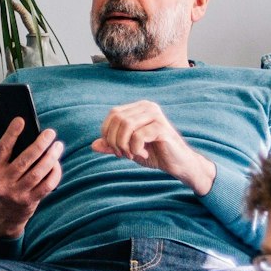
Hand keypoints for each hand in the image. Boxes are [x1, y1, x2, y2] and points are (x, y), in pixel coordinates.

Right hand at [0, 120, 62, 237]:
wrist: (0, 219)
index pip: (2, 149)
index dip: (12, 134)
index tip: (21, 120)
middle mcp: (4, 182)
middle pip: (25, 160)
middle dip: (40, 145)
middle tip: (50, 133)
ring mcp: (17, 193)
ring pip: (38, 172)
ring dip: (51, 158)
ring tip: (57, 146)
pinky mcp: (30, 201)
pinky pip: (46, 185)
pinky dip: (54, 174)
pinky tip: (57, 164)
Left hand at [90, 101, 212, 193]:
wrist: (178, 164)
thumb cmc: (154, 154)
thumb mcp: (128, 150)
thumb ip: (112, 146)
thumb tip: (93, 145)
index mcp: (139, 108)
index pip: (113, 114)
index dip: (108, 133)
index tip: (116, 149)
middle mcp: (148, 107)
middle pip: (117, 119)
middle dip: (115, 140)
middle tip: (123, 154)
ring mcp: (156, 115)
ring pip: (126, 125)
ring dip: (124, 145)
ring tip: (133, 154)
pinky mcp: (162, 128)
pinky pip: (138, 136)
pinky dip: (136, 149)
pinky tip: (145, 154)